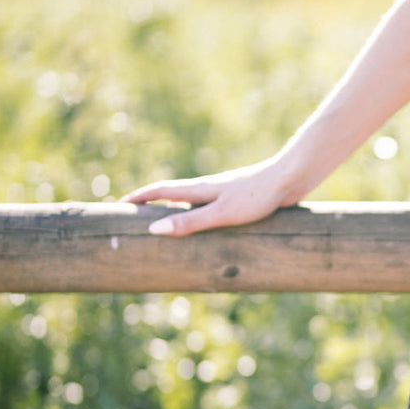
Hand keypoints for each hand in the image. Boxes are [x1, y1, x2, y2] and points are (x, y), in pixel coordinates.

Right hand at [116, 159, 300, 236]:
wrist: (290, 179)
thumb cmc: (257, 196)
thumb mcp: (221, 214)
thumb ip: (190, 222)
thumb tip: (153, 230)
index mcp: (198, 189)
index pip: (160, 191)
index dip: (139, 198)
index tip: (119, 205)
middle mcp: (207, 189)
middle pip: (172, 196)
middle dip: (152, 205)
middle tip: (135, 217)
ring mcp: (223, 193)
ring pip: (191, 203)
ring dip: (174, 211)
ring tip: (164, 226)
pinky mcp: (239, 200)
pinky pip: (209, 209)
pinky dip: (197, 216)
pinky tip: (205, 227)